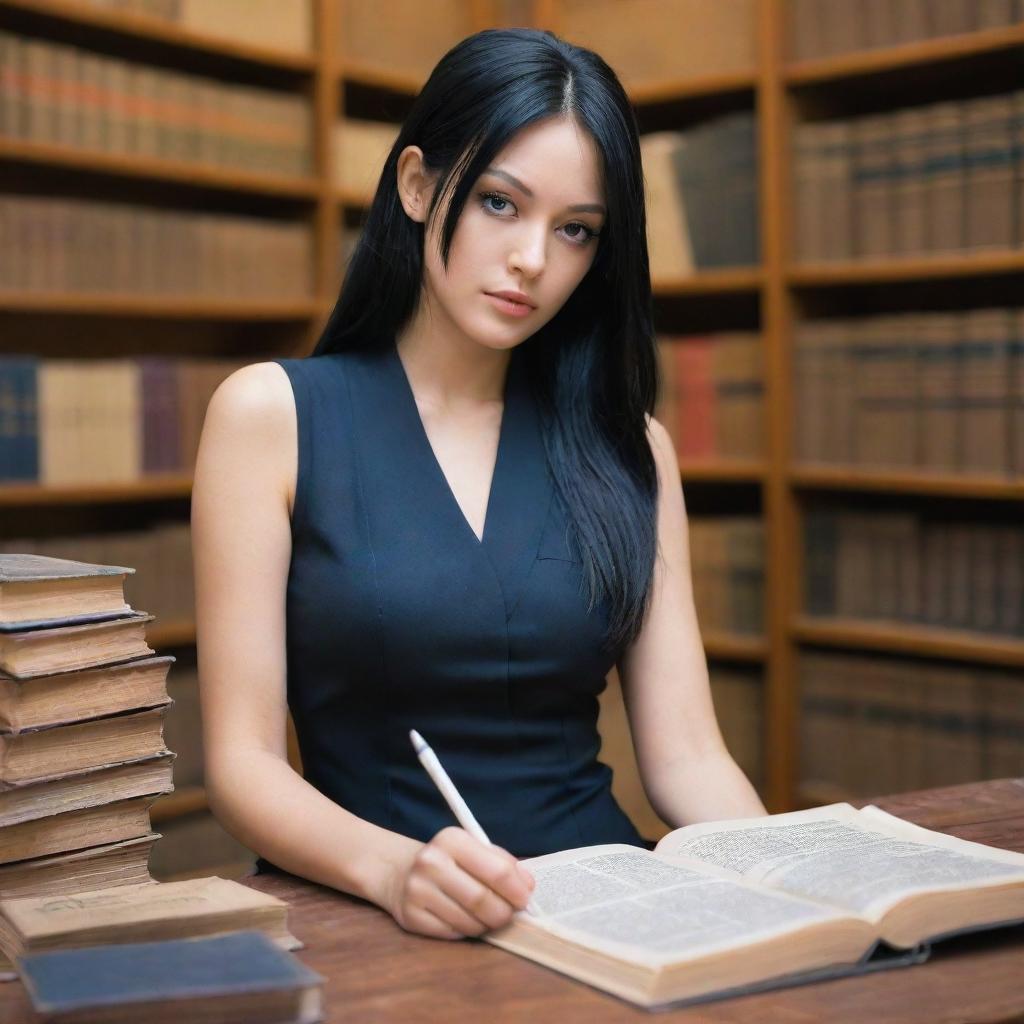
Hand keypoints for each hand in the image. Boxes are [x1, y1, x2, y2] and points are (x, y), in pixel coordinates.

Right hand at [384, 826, 535, 939]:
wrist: (401, 872)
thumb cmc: (449, 861)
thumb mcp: (474, 849)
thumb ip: (503, 864)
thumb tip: (528, 887)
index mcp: (452, 839)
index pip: (497, 871)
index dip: (518, 890)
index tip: (526, 900)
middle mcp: (431, 862)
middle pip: (483, 900)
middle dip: (504, 913)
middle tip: (509, 914)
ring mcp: (418, 890)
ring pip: (469, 922)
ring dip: (486, 924)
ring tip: (487, 916)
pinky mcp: (410, 917)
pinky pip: (452, 934)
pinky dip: (466, 931)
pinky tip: (464, 919)